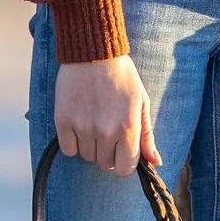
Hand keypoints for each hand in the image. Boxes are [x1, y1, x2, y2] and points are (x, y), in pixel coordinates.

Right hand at [54, 56, 157, 175]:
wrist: (94, 52)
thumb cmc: (122, 76)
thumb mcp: (141, 102)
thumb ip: (147, 135)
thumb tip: (156, 162)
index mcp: (128, 127)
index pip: (126, 168)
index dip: (124, 163)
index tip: (121, 152)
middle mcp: (105, 130)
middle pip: (105, 164)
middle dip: (108, 153)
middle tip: (107, 131)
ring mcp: (83, 126)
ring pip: (87, 156)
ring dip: (91, 146)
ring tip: (93, 123)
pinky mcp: (63, 120)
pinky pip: (68, 149)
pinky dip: (73, 142)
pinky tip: (78, 125)